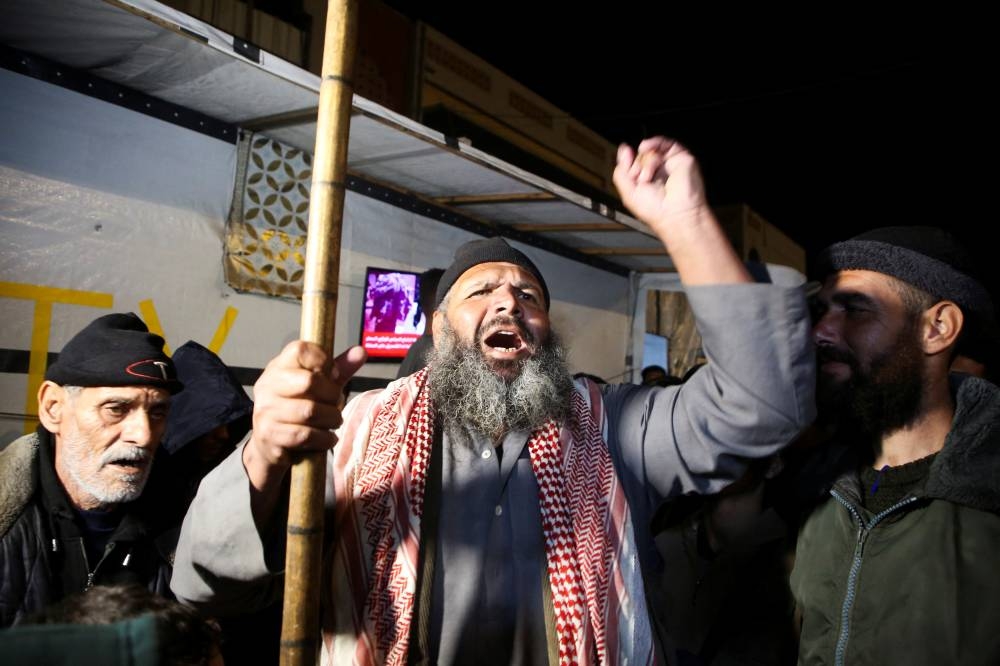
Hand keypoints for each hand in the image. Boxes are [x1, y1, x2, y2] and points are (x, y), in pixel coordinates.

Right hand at [243, 341, 366, 491]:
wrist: (269, 444)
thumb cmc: (298, 408)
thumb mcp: (319, 385)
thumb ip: (340, 368)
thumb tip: (360, 352)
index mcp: (279, 366)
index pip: (301, 350)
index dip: (324, 361)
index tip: (333, 375)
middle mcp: (268, 385)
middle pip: (309, 381)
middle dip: (332, 396)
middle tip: (336, 404)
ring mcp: (266, 410)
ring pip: (309, 411)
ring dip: (330, 419)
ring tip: (333, 421)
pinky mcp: (269, 435)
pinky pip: (305, 435)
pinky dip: (323, 438)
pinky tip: (327, 438)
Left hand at [613, 136, 749, 284]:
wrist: (675, 213)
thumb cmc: (654, 210)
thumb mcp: (628, 192)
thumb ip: (621, 171)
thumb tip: (623, 149)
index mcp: (645, 181)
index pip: (632, 164)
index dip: (627, 166)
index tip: (628, 172)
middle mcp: (658, 172)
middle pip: (640, 157)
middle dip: (636, 167)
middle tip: (642, 181)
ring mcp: (669, 164)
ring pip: (651, 151)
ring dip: (645, 162)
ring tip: (647, 177)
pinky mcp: (681, 157)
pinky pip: (665, 143)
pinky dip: (653, 143)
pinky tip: (645, 148)